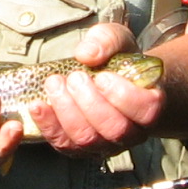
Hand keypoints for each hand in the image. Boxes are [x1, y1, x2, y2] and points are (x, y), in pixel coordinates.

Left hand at [28, 23, 163, 160]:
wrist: (108, 80)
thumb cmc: (118, 61)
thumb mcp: (118, 40)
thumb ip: (107, 41)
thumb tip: (87, 54)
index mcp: (149, 104)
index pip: (147, 111)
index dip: (124, 96)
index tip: (103, 76)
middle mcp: (131, 132)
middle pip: (114, 129)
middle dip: (90, 102)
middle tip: (75, 77)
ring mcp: (105, 144)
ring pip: (88, 139)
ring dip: (67, 111)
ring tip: (54, 84)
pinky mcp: (79, 148)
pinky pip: (64, 143)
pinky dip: (49, 125)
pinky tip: (38, 104)